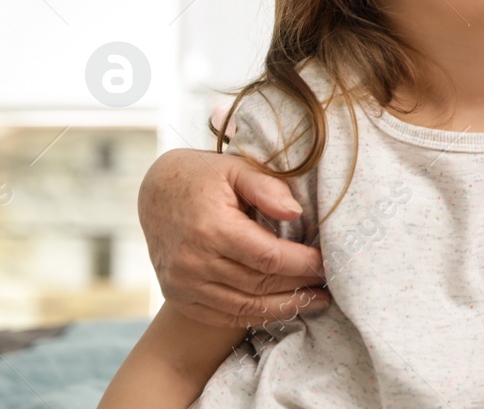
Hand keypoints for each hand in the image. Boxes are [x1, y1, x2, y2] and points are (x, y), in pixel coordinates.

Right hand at [138, 148, 329, 326]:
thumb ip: (267, 187)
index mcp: (212, 229)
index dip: (302, 263)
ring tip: (315, 301)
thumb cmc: (202, 177)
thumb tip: (295, 213)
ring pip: (244, 307)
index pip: (268, 257)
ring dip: (283, 308)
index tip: (326, 261)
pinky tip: (281, 309)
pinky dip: (255, 316)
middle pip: (259, 285)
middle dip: (299, 286)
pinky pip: (223, 316)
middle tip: (329, 284)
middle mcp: (194, 262)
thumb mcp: (235, 168)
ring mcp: (183, 284)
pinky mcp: (179, 296)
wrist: (155, 194)